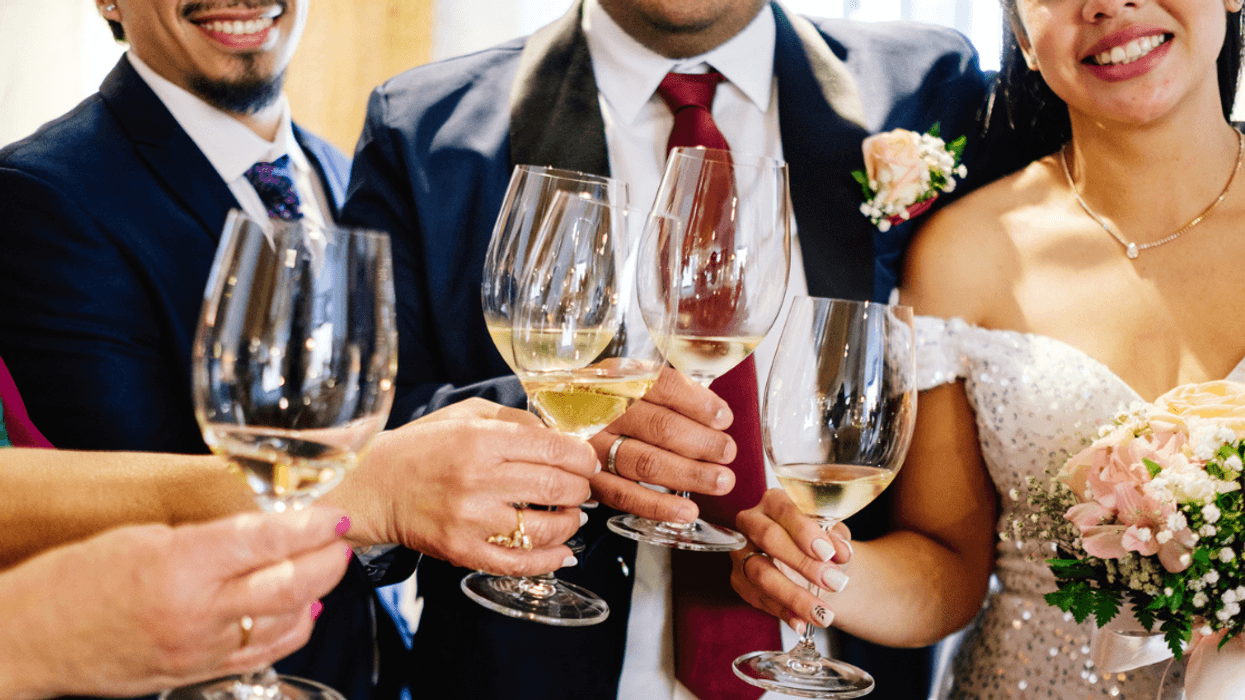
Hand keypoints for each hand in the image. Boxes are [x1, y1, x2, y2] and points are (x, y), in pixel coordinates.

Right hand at [0, 508, 349, 698]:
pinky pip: (265, 653)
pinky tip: (302, 608)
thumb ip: (207, 537)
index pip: (266, 540)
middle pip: (292, 585)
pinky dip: (294, 629)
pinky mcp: (198, 673)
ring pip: (287, 622)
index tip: (335, 513)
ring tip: (325, 565)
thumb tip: (264, 529)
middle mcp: (196, 612)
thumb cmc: (74, 579)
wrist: (28, 640)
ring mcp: (200, 649)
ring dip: (317, 592)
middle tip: (340, 539)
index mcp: (179, 565)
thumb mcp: (142, 537)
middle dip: (329, 559)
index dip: (311, 524)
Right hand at [324, 398, 597, 575]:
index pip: (552, 448)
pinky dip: (549, 560)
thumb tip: (559, 435)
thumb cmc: (422, 446)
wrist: (372, 486)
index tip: (587, 461)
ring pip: (544, 528)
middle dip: (581, 488)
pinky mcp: (462, 551)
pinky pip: (517, 563)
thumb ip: (514, 418)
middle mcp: (478, 479)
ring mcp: (470, 519)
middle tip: (582, 488)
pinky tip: (561, 552)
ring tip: (570, 516)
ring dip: (570, 523)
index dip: (581, 457)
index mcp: (480, 439)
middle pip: (556, 487)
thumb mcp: (465, 414)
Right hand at [588, 367, 736, 521]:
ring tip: (720, 481)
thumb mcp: (629, 381)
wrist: (552, 419)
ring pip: (646, 462)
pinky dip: (658, 506)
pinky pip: (625, 495)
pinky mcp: (589, 479)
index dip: (698, 403)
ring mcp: (593, 446)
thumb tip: (717, 417)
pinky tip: (686, 511)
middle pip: (659, 426)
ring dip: (689, 475)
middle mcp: (603, 410)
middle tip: (727, 452)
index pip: (663, 386)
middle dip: (701, 442)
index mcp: (617, 379)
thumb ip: (668, 394)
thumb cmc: (603, 402)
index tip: (724, 418)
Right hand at [731, 488, 852, 631]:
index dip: (805, 531)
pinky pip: (758, 598)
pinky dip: (783, 612)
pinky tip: (802, 623)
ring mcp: (741, 552)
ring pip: (761, 573)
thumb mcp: (833, 535)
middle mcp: (751, 522)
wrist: (814, 564)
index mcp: (774, 502)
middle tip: (834, 582)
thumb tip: (840, 551)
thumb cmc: (821, 542)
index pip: (784, 510)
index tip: (828, 552)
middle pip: (769, 538)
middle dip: (803, 563)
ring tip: (823, 614)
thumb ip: (836, 538)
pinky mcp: (739, 580)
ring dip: (794, 596)